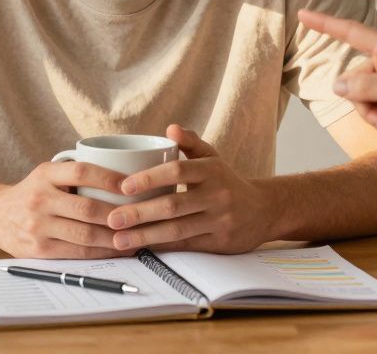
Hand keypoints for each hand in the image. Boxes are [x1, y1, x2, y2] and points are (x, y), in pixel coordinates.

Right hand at [0, 160, 127, 258]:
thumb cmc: (33, 193)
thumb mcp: (47, 174)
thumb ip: (76, 173)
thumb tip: (125, 178)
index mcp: (45, 174)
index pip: (81, 171)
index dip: (109, 178)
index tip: (131, 185)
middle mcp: (39, 198)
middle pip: (87, 208)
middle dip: (119, 215)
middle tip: (142, 216)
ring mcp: (38, 225)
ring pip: (85, 234)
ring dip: (115, 237)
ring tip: (136, 236)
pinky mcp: (39, 249)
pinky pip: (77, 252)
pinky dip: (101, 252)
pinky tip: (116, 249)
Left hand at [106, 125, 275, 252]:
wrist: (264, 210)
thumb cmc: (227, 181)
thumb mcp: (213, 157)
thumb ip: (190, 142)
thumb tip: (170, 128)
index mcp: (212, 170)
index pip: (177, 171)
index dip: (149, 178)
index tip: (123, 186)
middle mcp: (217, 194)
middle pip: (173, 205)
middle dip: (139, 213)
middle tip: (112, 218)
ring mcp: (219, 220)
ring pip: (177, 230)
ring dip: (145, 235)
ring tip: (118, 238)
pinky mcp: (219, 242)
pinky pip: (185, 246)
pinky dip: (161, 247)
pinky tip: (140, 248)